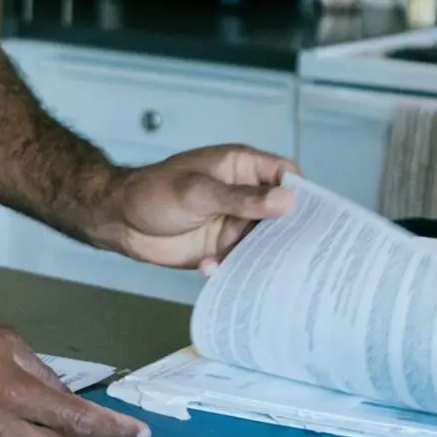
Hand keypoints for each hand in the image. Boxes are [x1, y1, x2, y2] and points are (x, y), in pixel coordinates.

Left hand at [91, 144, 294, 272]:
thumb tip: (287, 200)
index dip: (303, 193)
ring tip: (258, 269)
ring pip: (263, 241)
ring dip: (259, 256)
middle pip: (281, 214)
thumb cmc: (153, 192)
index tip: (318, 218)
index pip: (285, 175)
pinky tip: (211, 268)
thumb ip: (242, 199)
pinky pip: (240, 260)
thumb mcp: (199, 193)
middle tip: (299, 254)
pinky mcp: (220, 247)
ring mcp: (232, 222)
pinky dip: (232, 267)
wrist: (119, 221)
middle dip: (288, 233)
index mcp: (241, 167)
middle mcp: (243, 195)